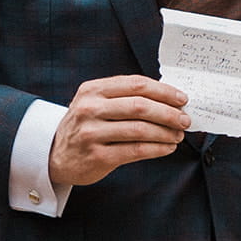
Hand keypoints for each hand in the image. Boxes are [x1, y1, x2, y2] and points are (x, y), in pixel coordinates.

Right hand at [48, 75, 189, 186]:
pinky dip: (157, 149)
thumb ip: (124, 97)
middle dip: (168, 113)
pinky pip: (135, 151)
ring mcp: (92, 133)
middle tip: (185, 119)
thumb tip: (168, 99)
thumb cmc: (85, 126)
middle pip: (140, 106)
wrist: (55, 155)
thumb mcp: (95, 103)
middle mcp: (90, 109)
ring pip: (140, 130)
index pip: (136, 84)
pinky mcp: (97, 156)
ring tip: (178, 135)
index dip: (163, 91)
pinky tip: (167, 147)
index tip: (182, 99)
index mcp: (93, 90)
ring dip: (165, 132)